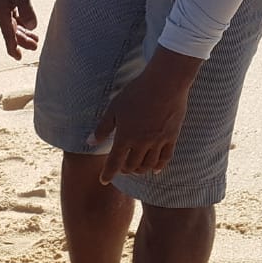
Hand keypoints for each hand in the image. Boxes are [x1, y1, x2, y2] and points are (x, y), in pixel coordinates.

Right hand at [0, 0, 37, 60]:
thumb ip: (27, 12)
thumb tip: (32, 26)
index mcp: (1, 13)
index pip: (8, 35)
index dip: (14, 48)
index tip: (19, 58)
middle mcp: (0, 12)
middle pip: (11, 32)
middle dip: (23, 40)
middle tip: (35, 47)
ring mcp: (2, 6)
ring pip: (13, 24)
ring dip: (23, 32)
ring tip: (35, 38)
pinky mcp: (5, 0)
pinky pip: (13, 16)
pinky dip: (21, 22)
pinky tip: (28, 24)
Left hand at [92, 46, 200, 184]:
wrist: (166, 82)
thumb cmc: (136, 92)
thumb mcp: (114, 108)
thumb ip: (102, 128)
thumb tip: (89, 142)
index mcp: (125, 137)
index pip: (114, 163)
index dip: (108, 174)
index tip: (104, 180)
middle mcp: (141, 143)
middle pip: (131, 167)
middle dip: (124, 170)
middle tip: (122, 168)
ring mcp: (158, 141)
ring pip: (148, 165)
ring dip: (140, 170)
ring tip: (136, 169)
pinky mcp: (172, 136)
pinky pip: (165, 158)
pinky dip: (159, 166)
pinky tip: (155, 170)